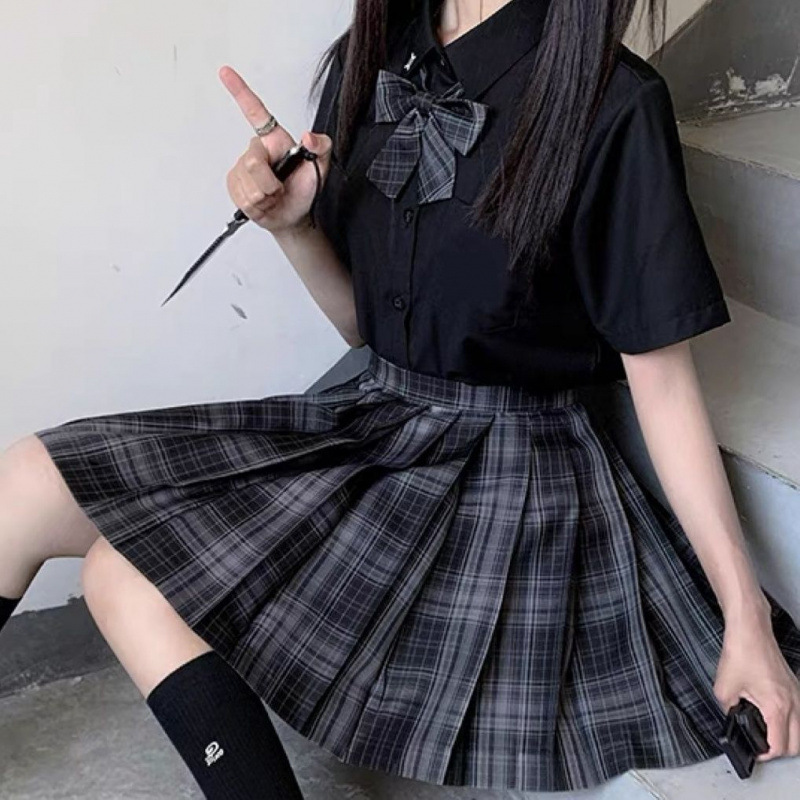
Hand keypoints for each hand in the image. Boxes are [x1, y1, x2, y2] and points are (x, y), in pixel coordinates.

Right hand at [219, 65, 332, 234]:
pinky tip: (264, 202)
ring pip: (249, 185)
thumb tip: (309, 136)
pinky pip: (242, 197)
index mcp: (274, 139)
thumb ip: (321, 148)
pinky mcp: (234, 184)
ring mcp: (242, 167)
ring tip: (274, 196)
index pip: (255, 112)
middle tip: (281, 188)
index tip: (226, 72)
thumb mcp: (321, 167)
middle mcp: (256, 150)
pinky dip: (257, 206)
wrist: (293, 215)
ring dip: (266, 197)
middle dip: (270, 183)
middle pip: (253, 164)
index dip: (240, 91)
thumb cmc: (305, 188)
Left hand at [714, 613, 799, 762]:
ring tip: (768, 734)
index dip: (765, 754)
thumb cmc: (741, 652)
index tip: (755, 752)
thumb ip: (728, 710)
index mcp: (777, 707)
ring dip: (787, 737)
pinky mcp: (794, 686)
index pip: (780, 746)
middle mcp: (793, 703)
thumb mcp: (724, 688)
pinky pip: (799, 714)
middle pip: (797, 745)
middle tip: (762, 746)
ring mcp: (797, 694)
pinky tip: (774, 717)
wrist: (750, 630)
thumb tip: (733, 718)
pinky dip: (790, 721)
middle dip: (779, 750)